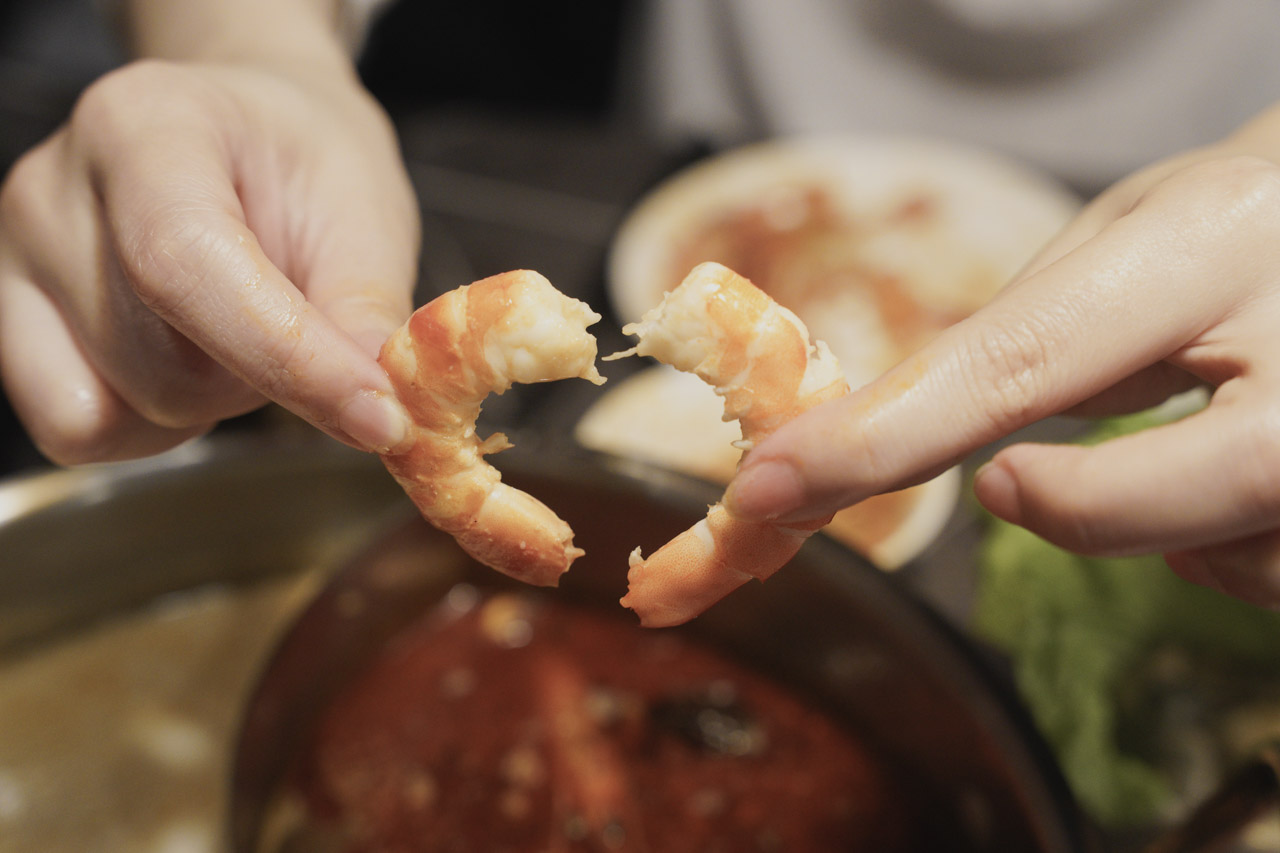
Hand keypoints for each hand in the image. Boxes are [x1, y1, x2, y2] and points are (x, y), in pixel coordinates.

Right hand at [0, 56, 418, 462]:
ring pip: (127, 408)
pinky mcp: (10, 324)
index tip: (378, 416)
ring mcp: (15, 260)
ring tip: (240, 326)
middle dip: (263, 378)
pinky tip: (192, 362)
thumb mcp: (365, 215)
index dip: (288, 360)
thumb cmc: (305, 166)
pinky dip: (151, 424)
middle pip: (163, 364)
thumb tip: (377, 413)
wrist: (247, 136)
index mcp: (145, 126)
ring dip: (213, 398)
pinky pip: (79, 430)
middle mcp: (52, 191)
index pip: (186, 267)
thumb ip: (366, 311)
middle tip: (299, 320)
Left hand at [726, 107, 1279, 606]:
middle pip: (1138, 504)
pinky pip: (1273, 576)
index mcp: (1212, 242)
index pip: (1015, 361)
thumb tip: (915, 424)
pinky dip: (1227, 544)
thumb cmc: (1248, 219)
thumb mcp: (1137, 230)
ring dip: (1160, 524)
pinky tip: (1236, 478)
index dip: (880, 440)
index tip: (774, 487)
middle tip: (1016, 481)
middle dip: (1069, 509)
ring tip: (1191, 429)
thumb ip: (1032, 326)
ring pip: (1226, 559)